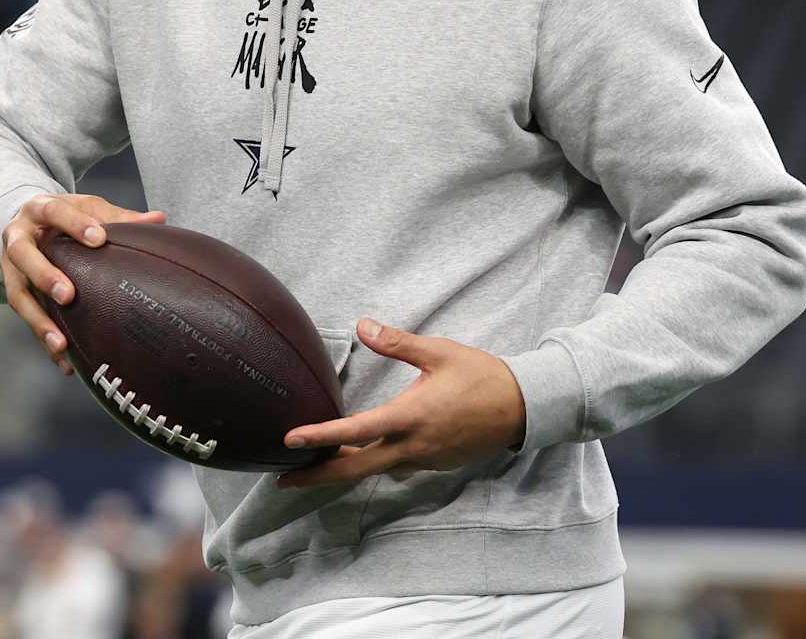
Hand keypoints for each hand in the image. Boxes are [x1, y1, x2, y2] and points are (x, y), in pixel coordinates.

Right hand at [0, 194, 167, 375]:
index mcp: (39, 209)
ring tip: (60, 343)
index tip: (99, 238)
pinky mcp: (14, 293)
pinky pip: (26, 320)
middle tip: (68, 295)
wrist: (24, 223)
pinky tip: (64, 361)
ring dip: (38, 320)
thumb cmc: (62, 217)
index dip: (74, 225)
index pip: (54, 212)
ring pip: (17, 294)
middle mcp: (17, 238)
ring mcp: (10, 268)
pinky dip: (43, 341)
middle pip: (23, 254)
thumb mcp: (86, 209)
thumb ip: (118, 216)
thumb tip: (157, 220)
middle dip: (44, 275)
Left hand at [273, 318, 526, 488]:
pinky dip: (373, 463)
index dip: (318, 438)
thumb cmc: (481, 376)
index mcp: (409, 417)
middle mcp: (412, 446)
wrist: (524, 407)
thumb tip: (361, 325)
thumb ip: (396, 343)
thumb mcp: (438, 353)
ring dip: (343, 469)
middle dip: (316, 477)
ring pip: (374, 470)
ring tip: (313, 464)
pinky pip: (396, 466)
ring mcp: (424, 459)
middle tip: (282, 479)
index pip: (354, 433)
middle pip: (354, 470)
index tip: (289, 442)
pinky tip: (361, 454)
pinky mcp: (435, 463)